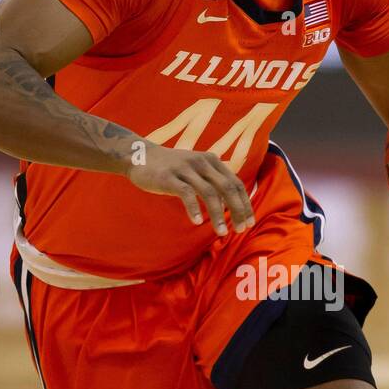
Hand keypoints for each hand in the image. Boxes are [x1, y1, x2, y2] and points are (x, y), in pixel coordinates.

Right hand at [127, 143, 255, 234]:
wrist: (139, 156)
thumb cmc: (171, 168)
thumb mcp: (196, 168)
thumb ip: (213, 179)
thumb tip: (231, 201)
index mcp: (212, 161)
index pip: (236, 183)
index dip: (245, 203)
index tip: (249, 222)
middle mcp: (202, 162)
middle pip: (227, 188)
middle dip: (238, 210)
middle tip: (241, 230)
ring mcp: (185, 169)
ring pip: (209, 193)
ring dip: (218, 215)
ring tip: (222, 232)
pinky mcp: (169, 177)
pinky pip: (186, 194)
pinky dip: (194, 209)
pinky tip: (197, 222)